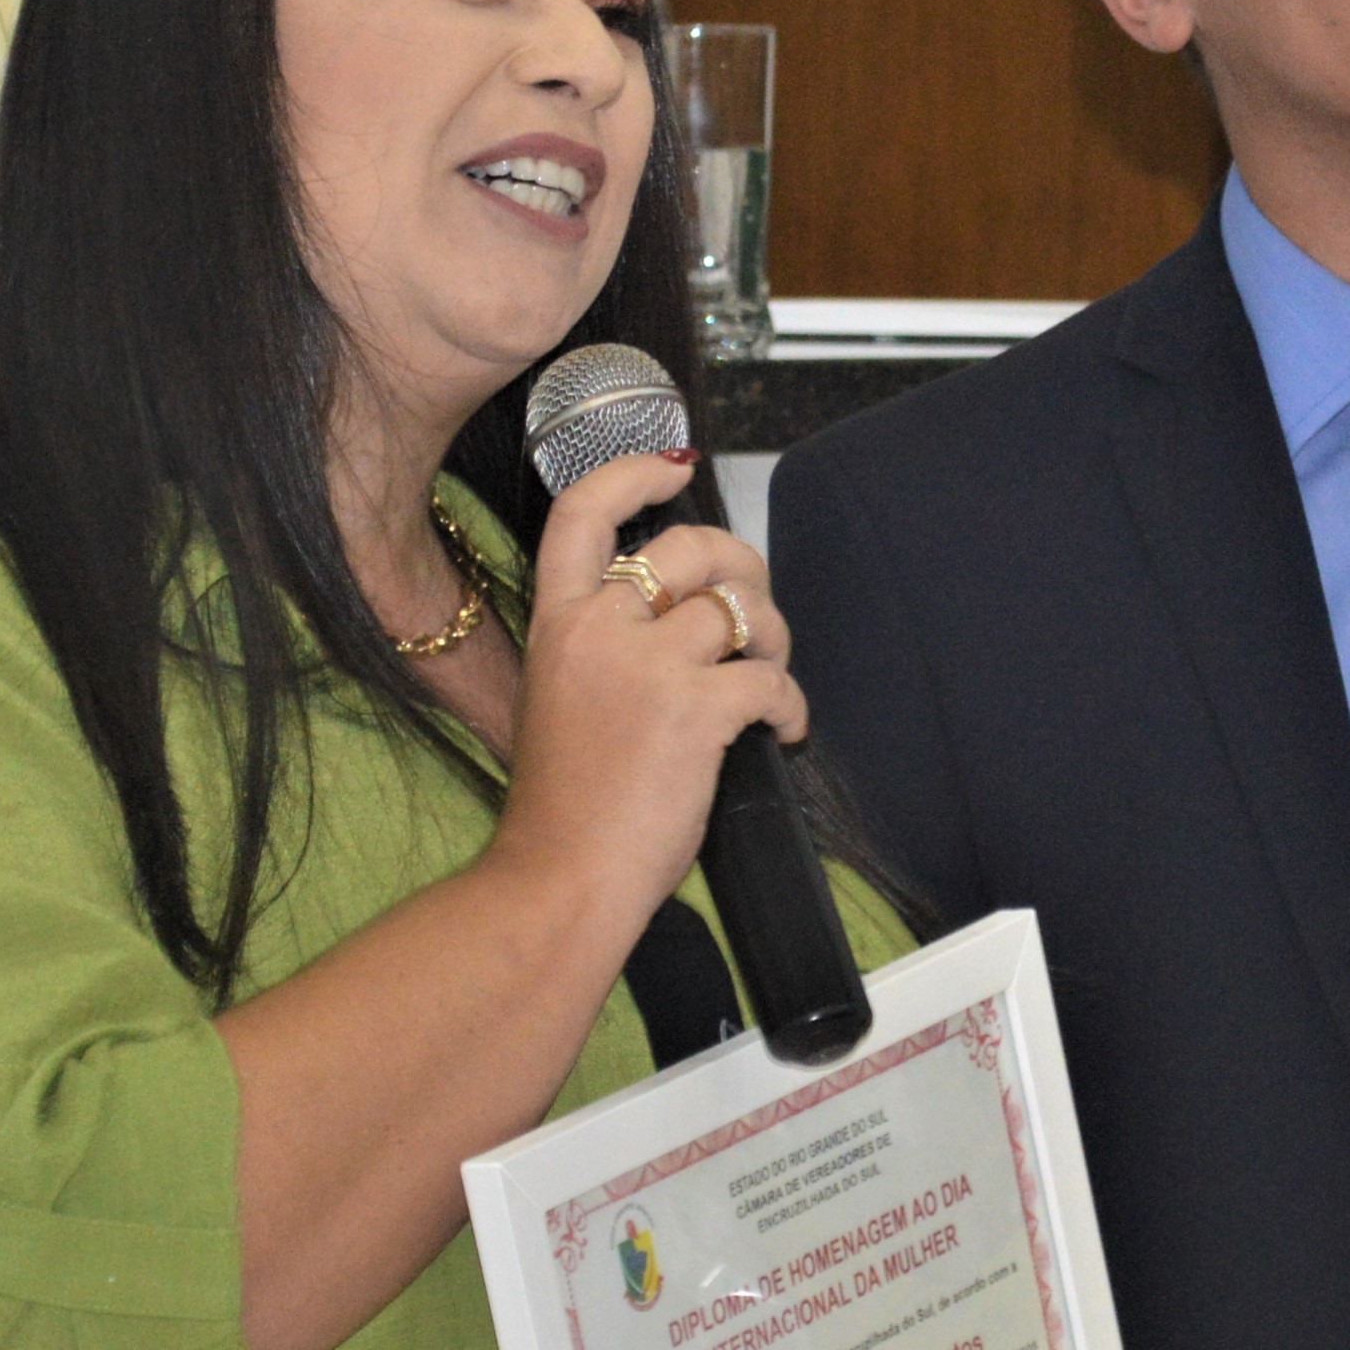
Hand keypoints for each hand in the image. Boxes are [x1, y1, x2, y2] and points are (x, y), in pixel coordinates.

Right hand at [489, 451, 805, 904]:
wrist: (560, 879)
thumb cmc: (564, 807)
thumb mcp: (560, 699)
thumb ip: (607, 646)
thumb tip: (686, 618)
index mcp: (557, 622)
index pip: (584, 513)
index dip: (635, 475)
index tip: (675, 470)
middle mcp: (600, 627)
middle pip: (691, 547)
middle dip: (742, 567)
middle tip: (753, 608)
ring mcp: (647, 665)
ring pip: (741, 608)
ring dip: (772, 638)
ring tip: (769, 674)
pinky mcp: (695, 709)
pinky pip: (770, 681)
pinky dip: (791, 706)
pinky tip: (783, 733)